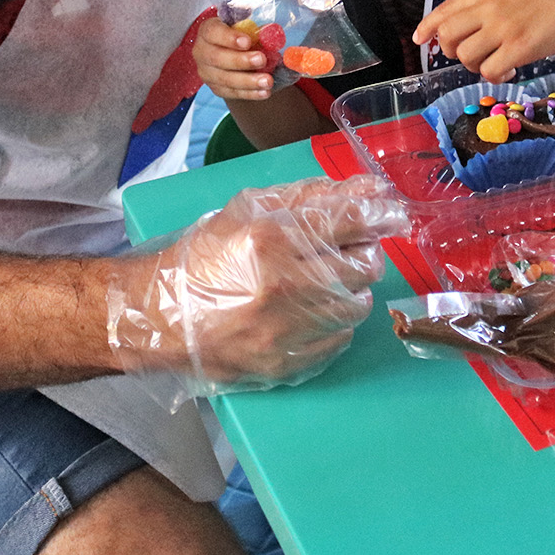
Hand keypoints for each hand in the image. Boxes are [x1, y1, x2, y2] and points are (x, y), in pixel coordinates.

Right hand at [107, 175, 409, 386]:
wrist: (162, 316)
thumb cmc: (206, 255)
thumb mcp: (249, 209)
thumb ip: (311, 195)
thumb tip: (370, 191)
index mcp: (272, 237)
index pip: (351, 220)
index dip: (380, 215)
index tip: (392, 214)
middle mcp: (285, 284)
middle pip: (365, 264)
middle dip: (364, 252)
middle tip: (349, 249)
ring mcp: (287, 329)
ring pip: (358, 305)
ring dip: (351, 288)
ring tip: (325, 281)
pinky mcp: (287, 363)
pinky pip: (340, 340)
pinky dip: (334, 323)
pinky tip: (310, 311)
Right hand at [193, 16, 273, 100]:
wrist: (232, 51)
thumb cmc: (240, 33)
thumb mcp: (244, 25)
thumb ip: (255, 29)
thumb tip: (271, 35)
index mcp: (207, 30)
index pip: (212, 32)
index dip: (229, 37)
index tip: (247, 41)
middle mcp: (201, 52)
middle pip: (217, 58)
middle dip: (241, 60)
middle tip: (261, 60)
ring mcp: (207, 72)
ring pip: (224, 79)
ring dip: (248, 81)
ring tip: (267, 81)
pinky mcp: (216, 88)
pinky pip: (232, 93)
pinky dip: (250, 93)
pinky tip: (264, 92)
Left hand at [413, 0, 554, 81]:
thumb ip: (487, 4)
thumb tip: (468, 27)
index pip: (443, 10)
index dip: (427, 27)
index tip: (420, 39)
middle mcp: (488, 8)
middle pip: (447, 36)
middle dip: (452, 51)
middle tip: (472, 55)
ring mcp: (503, 28)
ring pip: (466, 56)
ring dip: (477, 66)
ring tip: (498, 62)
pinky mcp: (521, 47)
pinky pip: (490, 71)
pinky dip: (496, 76)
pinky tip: (511, 70)